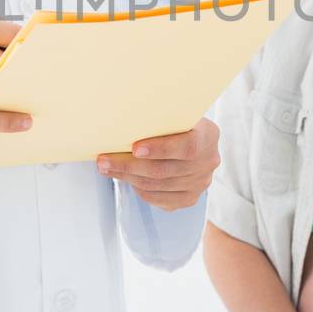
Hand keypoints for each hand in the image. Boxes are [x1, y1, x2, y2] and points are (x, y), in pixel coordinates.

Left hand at [96, 118, 219, 211]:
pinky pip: (159, 199)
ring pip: (158, 186)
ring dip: (128, 178)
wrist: (191, 138)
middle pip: (166, 170)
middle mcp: (208, 161)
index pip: (187, 146)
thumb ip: (159, 116)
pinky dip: (139, 190)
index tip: (135, 148)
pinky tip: (125, 178)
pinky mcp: (189, 198)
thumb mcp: (174, 112)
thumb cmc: (175, 122)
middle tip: (104, 161)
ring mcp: (200, 183)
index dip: (161, 149)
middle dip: (130, 166)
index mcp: (208, 135)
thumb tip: (123, 116)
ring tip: (106, 168)